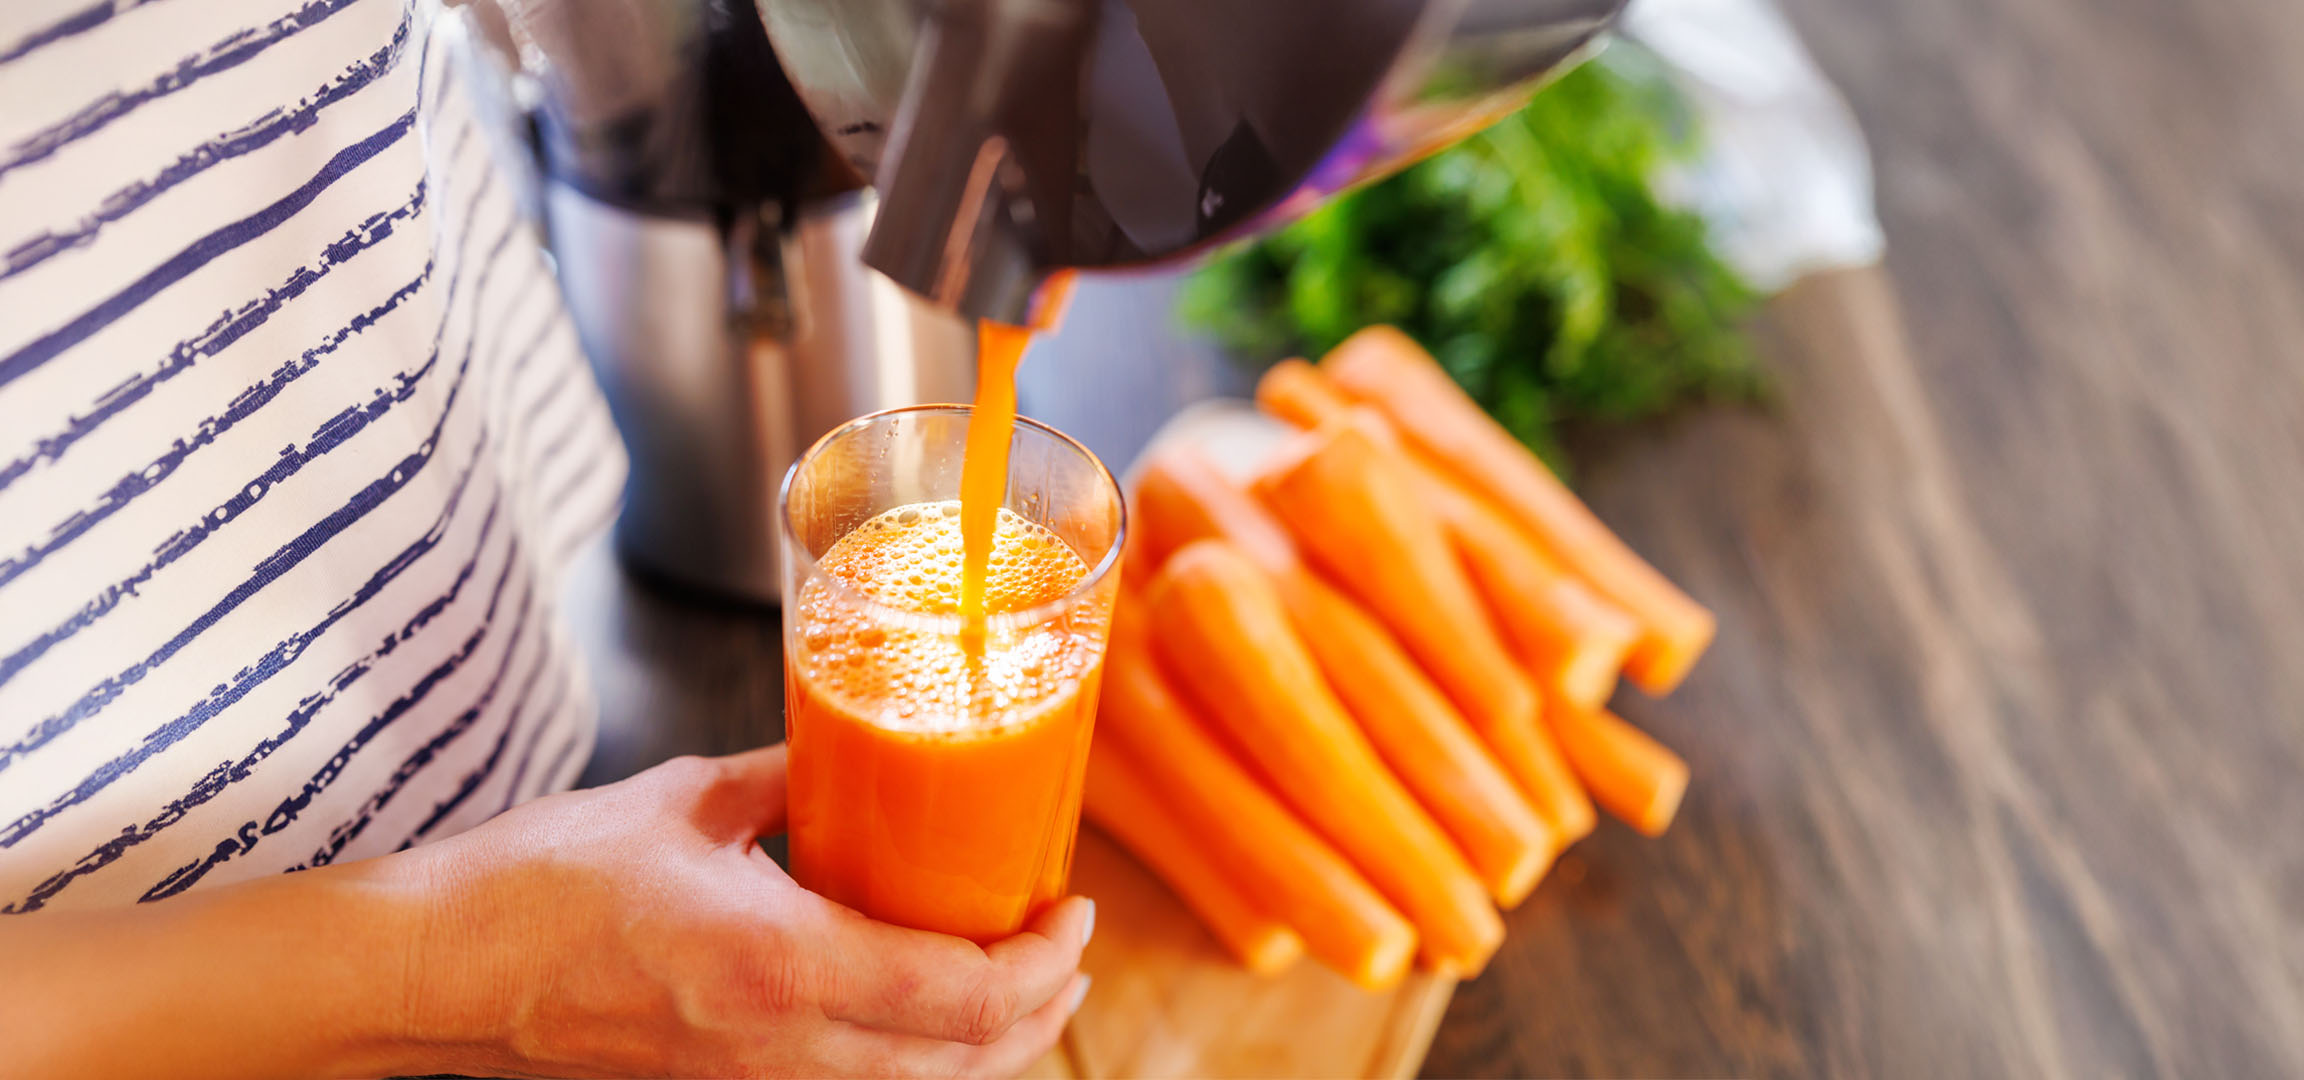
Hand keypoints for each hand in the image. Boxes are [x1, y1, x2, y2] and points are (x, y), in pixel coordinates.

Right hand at [400, 745, 1094, 1078]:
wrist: (434, 977)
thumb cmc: (536, 885)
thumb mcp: (682, 803)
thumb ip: (784, 779)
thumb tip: (848, 749)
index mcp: (780, 965)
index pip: (962, 997)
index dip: (1043, 963)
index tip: (1073, 907)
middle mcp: (778, 1048)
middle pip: (962, 1063)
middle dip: (1040, 1014)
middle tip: (1070, 952)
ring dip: (987, 1048)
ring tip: (1023, 990)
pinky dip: (915, 1064)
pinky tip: (923, 1021)